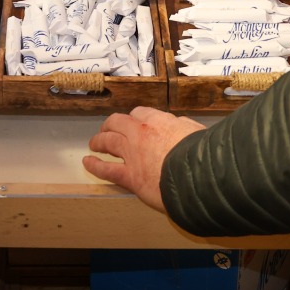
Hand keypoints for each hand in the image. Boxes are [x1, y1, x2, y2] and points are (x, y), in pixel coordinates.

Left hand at [83, 106, 206, 211]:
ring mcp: (132, 154)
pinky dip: (95, 166)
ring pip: (108, 142)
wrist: (197, 175)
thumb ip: (184, 126)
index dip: (134, 118)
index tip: (134, 122)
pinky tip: (87, 163)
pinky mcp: (129, 177)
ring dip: (99, 141)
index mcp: (158, 120)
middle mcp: (140, 133)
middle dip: (111, 125)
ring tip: (94, 143)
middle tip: (107, 129)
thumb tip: (180, 125)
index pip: (140, 113)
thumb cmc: (201, 153)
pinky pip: (107, 170)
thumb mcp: (196, 131)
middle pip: (118, 123)